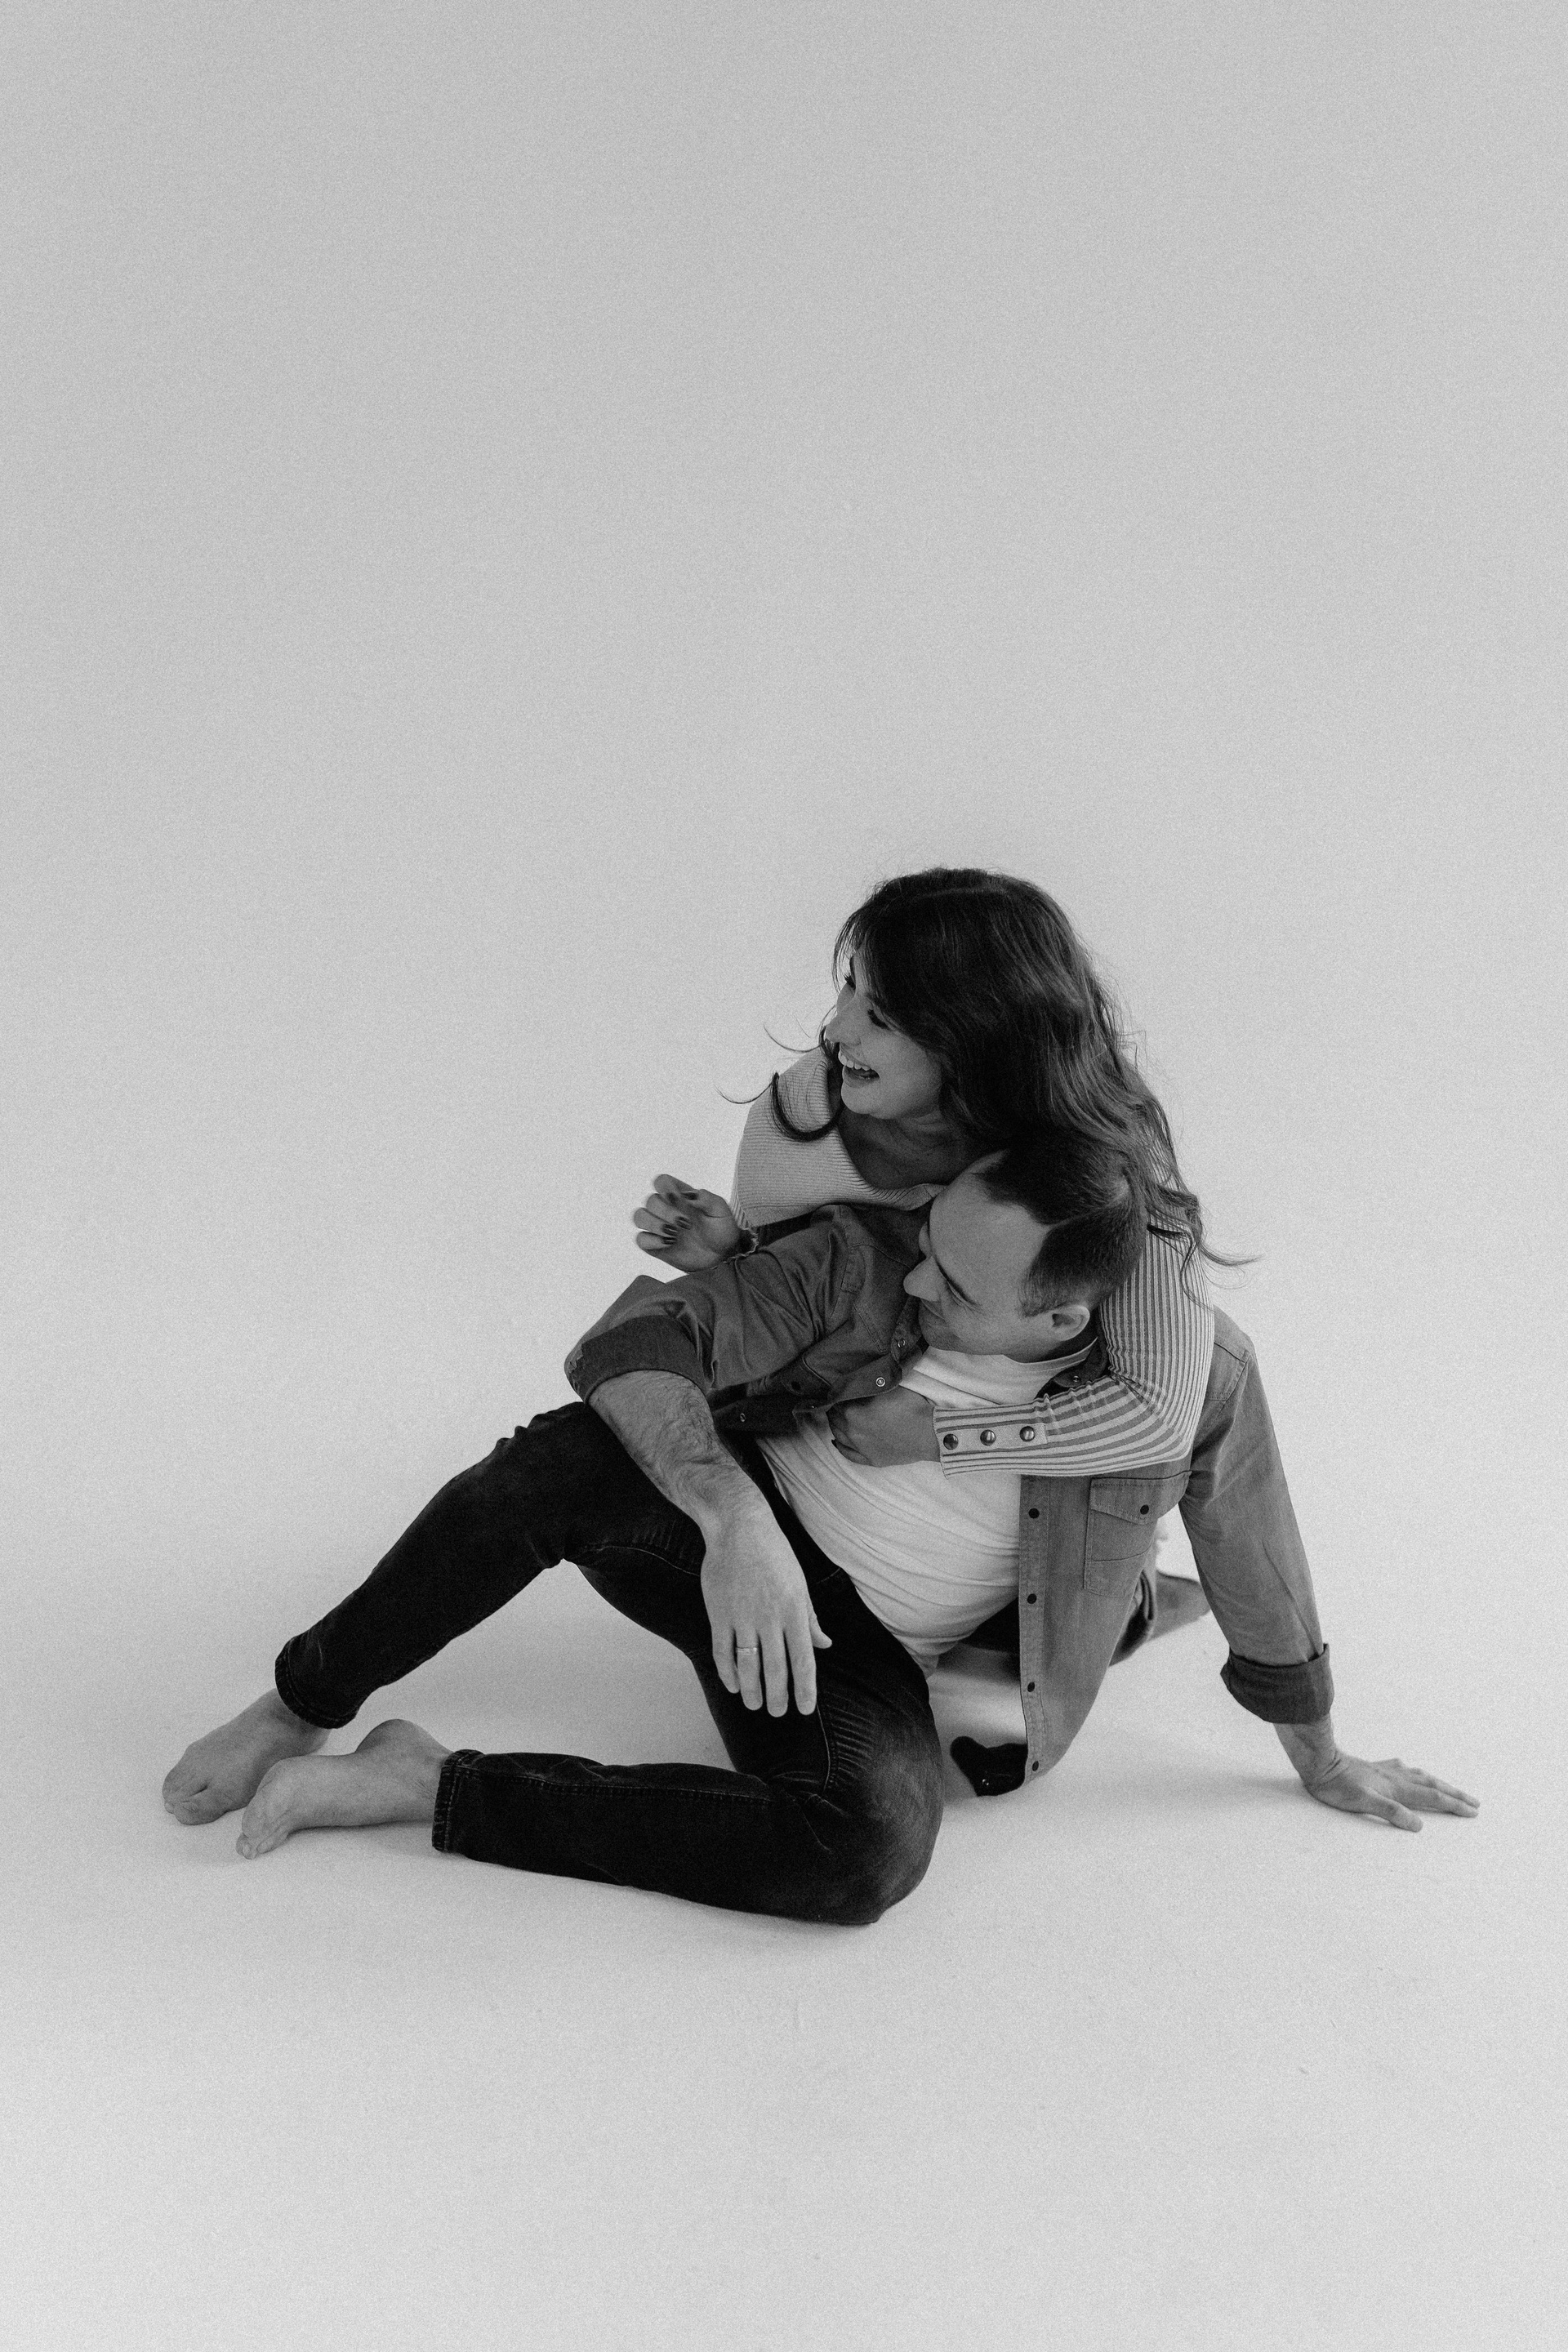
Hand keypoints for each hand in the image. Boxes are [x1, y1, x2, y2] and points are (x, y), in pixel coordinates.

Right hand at [633, 1175, 743, 1271]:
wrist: (722, 1257)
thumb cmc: (722, 1230)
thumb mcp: (721, 1211)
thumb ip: (708, 1199)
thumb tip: (688, 1196)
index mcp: (680, 1196)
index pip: (661, 1182)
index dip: (665, 1187)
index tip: (677, 1198)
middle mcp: (666, 1209)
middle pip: (650, 1200)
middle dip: (665, 1211)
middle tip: (685, 1223)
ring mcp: (659, 1227)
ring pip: (640, 1216)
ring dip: (654, 1223)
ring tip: (674, 1234)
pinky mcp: (655, 1245)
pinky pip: (640, 1239)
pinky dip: (652, 1240)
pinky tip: (669, 1243)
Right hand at [698, 1493, 831, 1716]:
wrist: (739, 1527)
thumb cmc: (774, 1554)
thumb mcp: (800, 1583)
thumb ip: (811, 1619)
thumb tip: (824, 1645)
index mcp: (795, 1610)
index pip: (803, 1661)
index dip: (804, 1689)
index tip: (805, 1709)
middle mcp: (770, 1618)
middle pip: (775, 1669)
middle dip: (778, 1696)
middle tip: (778, 1713)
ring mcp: (742, 1617)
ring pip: (748, 1665)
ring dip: (752, 1690)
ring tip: (755, 1705)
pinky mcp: (719, 1614)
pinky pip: (722, 1651)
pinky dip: (727, 1672)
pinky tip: (733, 1685)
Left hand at [826, 1386, 939, 1466]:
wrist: (928, 1432)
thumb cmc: (910, 1407)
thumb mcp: (887, 1388)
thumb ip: (867, 1387)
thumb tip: (856, 1383)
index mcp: (852, 1413)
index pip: (836, 1402)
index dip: (837, 1394)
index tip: (840, 1390)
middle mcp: (852, 1432)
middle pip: (834, 1419)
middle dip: (835, 1409)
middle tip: (839, 1402)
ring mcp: (861, 1448)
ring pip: (839, 1436)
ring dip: (835, 1425)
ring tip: (837, 1418)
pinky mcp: (871, 1460)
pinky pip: (848, 1454)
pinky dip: (840, 1446)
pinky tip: (837, 1441)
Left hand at [1277, 1717, 1478, 1830]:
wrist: (1320, 1763)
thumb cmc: (1338, 1786)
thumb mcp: (1364, 1802)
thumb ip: (1391, 1812)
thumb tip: (1418, 1825)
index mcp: (1397, 1788)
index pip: (1432, 1797)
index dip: (1454, 1805)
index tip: (1473, 1812)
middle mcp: (1396, 1777)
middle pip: (1432, 1785)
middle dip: (1454, 1795)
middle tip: (1474, 1802)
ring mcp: (1386, 1771)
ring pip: (1420, 1776)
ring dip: (1439, 1783)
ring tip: (1450, 1788)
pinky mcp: (1374, 1768)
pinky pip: (1402, 1770)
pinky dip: (1414, 1773)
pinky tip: (1409, 1770)